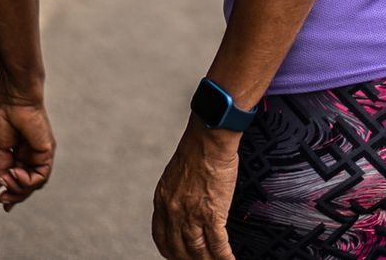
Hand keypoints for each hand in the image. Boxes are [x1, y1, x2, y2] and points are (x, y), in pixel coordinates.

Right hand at [0, 88, 54, 209]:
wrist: (12, 98)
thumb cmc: (4, 115)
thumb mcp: (0, 148)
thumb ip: (1, 168)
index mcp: (22, 153)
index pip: (21, 179)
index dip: (13, 192)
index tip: (1, 201)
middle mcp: (33, 155)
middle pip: (29, 185)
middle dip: (16, 195)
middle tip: (3, 199)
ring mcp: (41, 154)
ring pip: (36, 184)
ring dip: (19, 189)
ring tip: (6, 181)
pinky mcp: (47, 151)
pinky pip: (41, 176)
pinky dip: (27, 180)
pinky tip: (14, 173)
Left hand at [151, 118, 239, 259]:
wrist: (210, 138)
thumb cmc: (197, 148)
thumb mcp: (175, 173)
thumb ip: (175, 194)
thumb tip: (183, 205)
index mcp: (162, 200)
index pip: (161, 237)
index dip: (170, 252)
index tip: (178, 256)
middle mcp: (173, 211)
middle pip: (178, 250)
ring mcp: (191, 215)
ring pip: (198, 252)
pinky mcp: (212, 214)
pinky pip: (217, 245)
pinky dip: (224, 257)